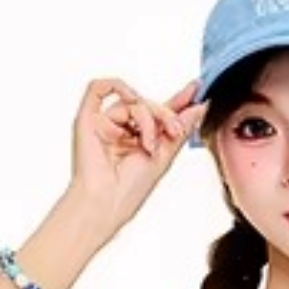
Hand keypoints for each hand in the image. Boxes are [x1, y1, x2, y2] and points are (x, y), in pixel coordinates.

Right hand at [69, 74, 207, 235]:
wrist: (107, 202)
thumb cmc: (129, 190)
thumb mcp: (165, 157)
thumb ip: (181, 130)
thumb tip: (200, 106)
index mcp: (138, 140)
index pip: (158, 114)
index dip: (176, 100)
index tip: (196, 89)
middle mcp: (122, 130)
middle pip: (147, 104)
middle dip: (165, 114)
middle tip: (175, 130)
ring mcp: (105, 123)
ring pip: (131, 100)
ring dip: (147, 118)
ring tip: (149, 144)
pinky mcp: (88, 118)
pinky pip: (99, 87)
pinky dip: (118, 87)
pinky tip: (130, 98)